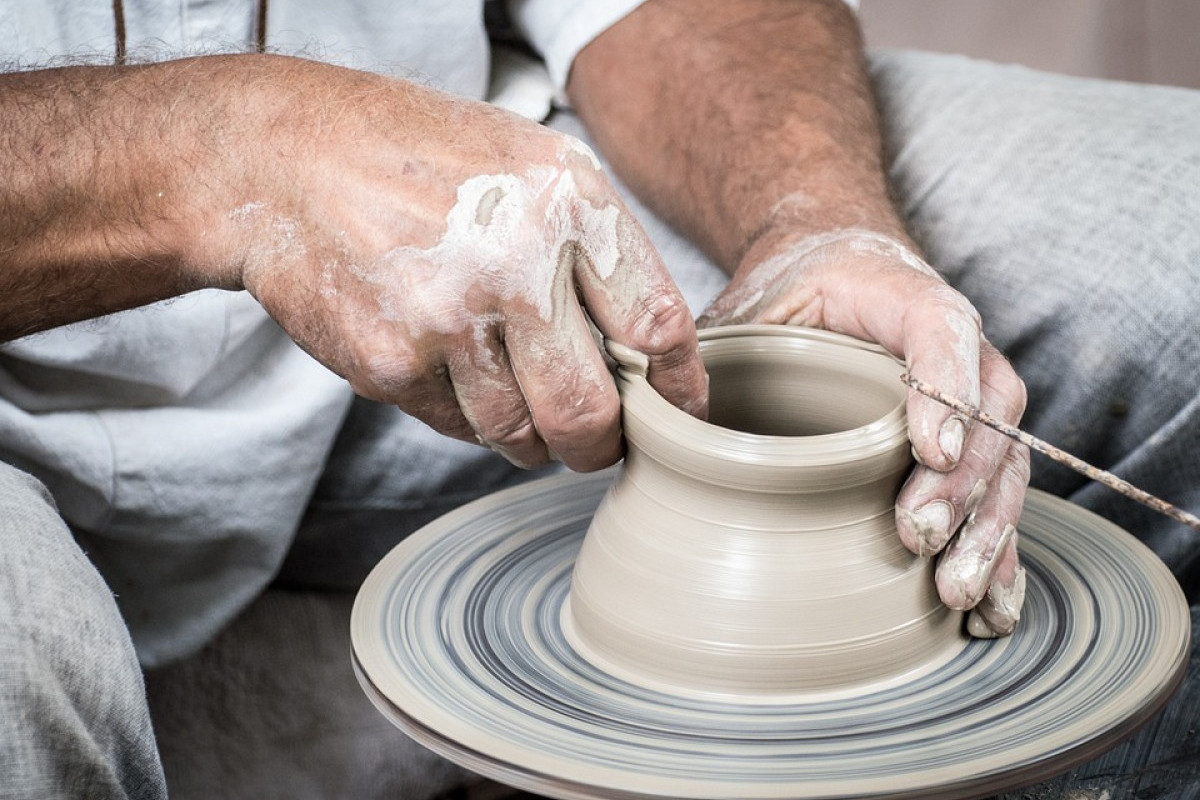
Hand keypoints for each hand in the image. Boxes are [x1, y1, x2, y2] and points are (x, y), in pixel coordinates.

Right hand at [189, 56, 706, 470]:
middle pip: (592, 411)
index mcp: (568, 203)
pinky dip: (466, 414)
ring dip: (531, 437)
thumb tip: (652, 351)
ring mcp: (449, 319)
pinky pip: (458, 427)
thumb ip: (599, 250)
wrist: (288, 160)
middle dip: (602, 445)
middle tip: (598, 441)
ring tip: (514, 394)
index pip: (657, 326)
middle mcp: (515, 262)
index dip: (679, 389)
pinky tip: (449, 364)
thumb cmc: (423, 160)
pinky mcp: (393, 364)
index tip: (679, 415)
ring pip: (521, 435)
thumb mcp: (534, 165)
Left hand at [698, 227, 1028, 636]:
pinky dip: (999, 552)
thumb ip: (711, 350)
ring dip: (986, 529)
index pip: (940, 328)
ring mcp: (971, 396)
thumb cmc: (788, 293)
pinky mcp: (967, 444)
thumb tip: (661, 425)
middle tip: (918, 537)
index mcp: (900, 296)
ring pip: (1004, 460)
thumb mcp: (746, 306)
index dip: (943, 387)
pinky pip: (998, 495)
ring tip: (956, 592)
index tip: (926, 450)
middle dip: (960, 482)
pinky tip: (990, 606)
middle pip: (987, 410)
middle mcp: (955, 345)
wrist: (832, 271)